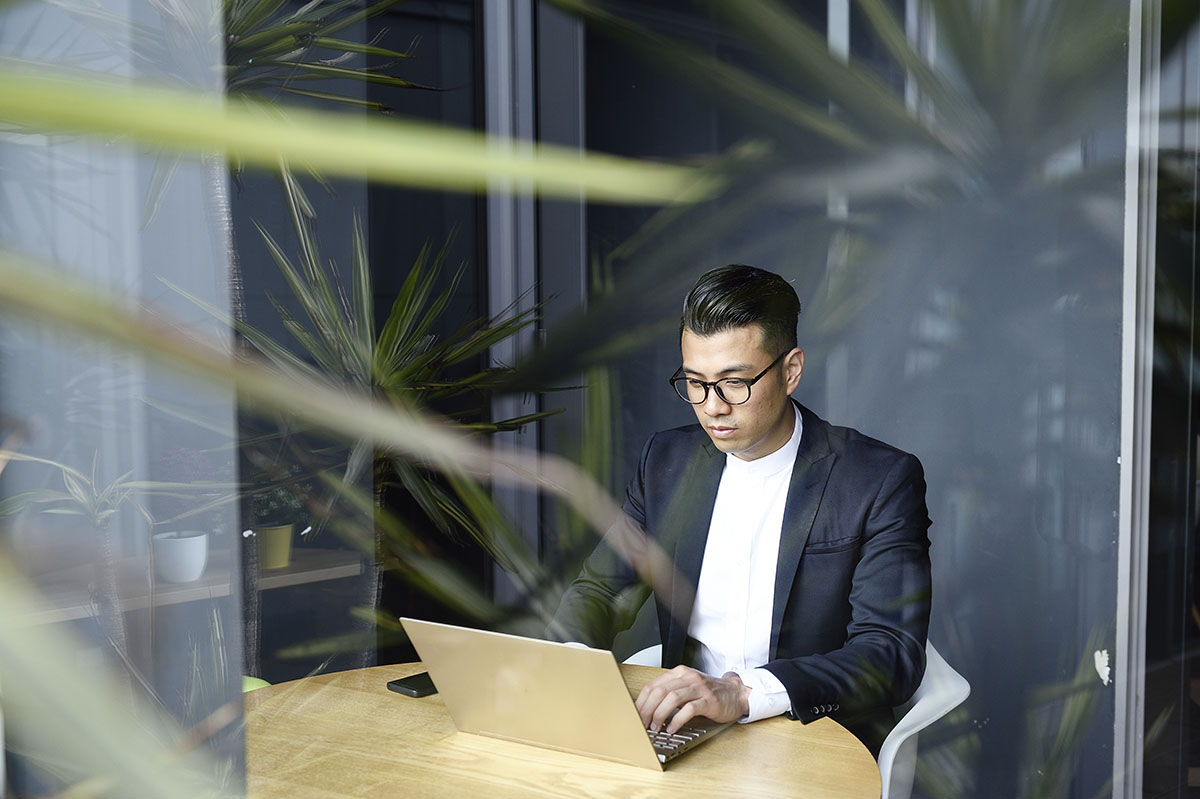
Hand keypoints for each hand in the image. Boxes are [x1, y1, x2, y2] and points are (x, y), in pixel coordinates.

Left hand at [634, 665, 750, 733]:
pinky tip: (672, 728)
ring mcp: (699, 688)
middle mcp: (688, 677)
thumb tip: (646, 708)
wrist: (736, 693)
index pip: (652, 685)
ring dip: (660, 715)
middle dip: (647, 710)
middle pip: (659, 691)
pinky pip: (689, 709)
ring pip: (672, 699)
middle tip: (642, 724)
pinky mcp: (709, 701)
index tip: (634, 715)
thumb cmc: (708, 693)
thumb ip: (669, 693)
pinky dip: (677, 720)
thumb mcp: (687, 687)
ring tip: (656, 728)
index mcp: (679, 673)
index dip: (641, 702)